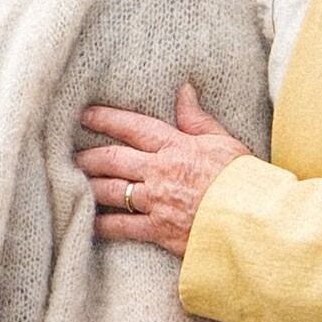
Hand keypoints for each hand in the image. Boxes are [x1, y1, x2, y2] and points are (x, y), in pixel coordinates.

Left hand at [77, 84, 248, 251]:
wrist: (254, 220)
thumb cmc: (243, 179)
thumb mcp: (224, 141)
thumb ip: (198, 118)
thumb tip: (184, 91)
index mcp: (175, 146)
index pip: (133, 127)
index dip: (106, 119)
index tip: (84, 115)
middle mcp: (159, 172)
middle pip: (112, 159)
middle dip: (87, 156)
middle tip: (68, 154)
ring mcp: (156, 202)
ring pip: (111, 190)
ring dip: (88, 186)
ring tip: (70, 182)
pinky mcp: (159, 230)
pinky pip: (122, 227)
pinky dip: (102, 224)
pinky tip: (87, 221)